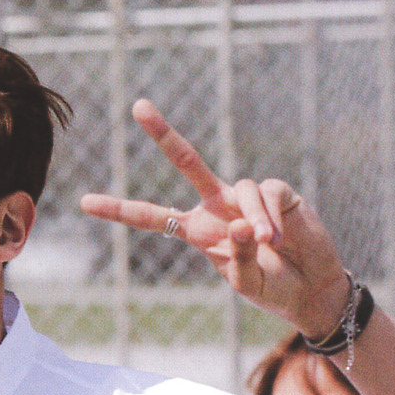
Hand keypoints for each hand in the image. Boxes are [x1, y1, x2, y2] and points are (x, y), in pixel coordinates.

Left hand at [80, 99, 349, 338]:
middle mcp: (217, 207)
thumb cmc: (270, 287)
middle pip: (188, 162)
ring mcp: (245, 197)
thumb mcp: (244, 280)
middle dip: (163, 134)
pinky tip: (278, 237)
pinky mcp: (277, 193)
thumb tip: (242, 222)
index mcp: (197, 231)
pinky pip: (265, 194)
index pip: (152, 217)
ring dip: (255, 219)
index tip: (84, 201)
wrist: (311, 289)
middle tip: (138, 106)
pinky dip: (270, 216)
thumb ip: (237, 253)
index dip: (120, 210)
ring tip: (269, 244)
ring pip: (240, 190)